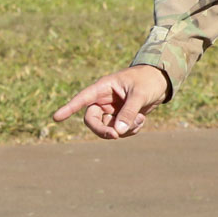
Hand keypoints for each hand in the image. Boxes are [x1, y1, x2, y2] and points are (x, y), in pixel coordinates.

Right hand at [52, 65, 170, 139]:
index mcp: (103, 88)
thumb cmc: (148, 81)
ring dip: (123, 130)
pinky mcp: (120, 118)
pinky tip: (140, 120)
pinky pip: (119, 130)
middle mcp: (103, 100)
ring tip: (140, 119)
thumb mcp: (139, 95)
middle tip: (115, 136)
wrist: (161, 81)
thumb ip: (128, 112)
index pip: (82, 99)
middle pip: (92, 120)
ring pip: (107, 128)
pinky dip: (130, 130)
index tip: (56, 118)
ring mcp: (111, 110)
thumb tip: (118, 132)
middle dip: (103, 130)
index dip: (69, 108)